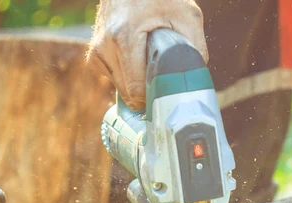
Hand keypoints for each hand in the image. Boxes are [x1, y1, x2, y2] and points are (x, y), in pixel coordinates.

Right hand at [88, 0, 207, 110]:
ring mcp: (97, 51)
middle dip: (149, 91)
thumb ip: (196, 49)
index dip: (155, 97)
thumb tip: (195, 80)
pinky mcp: (96, 54)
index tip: (169, 93)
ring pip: (122, 90)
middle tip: (165, 77)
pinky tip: (140, 60)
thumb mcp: (187, 16)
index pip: (136, 90)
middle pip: (129, 94)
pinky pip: (117, 80)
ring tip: (152, 62)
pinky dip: (131, 76)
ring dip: (139, 84)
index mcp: (124, 37)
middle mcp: (104, 46)